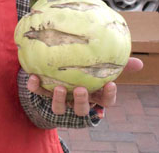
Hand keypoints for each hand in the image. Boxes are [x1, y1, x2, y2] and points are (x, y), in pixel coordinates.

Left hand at [27, 56, 143, 116]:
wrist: (55, 66)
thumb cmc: (83, 66)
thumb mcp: (99, 64)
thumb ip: (118, 63)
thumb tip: (139, 62)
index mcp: (92, 94)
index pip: (105, 101)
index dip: (108, 96)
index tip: (110, 84)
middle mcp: (76, 99)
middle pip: (81, 110)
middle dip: (81, 102)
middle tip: (80, 89)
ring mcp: (60, 98)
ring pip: (59, 108)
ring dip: (59, 100)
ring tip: (60, 87)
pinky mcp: (43, 91)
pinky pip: (38, 93)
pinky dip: (35, 86)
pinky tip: (33, 76)